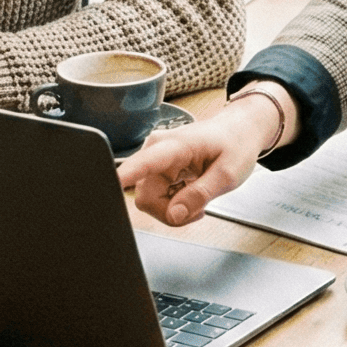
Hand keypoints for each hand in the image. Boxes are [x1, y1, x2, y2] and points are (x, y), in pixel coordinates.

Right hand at [117, 93, 287, 226]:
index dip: (124, 176)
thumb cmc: (235, 145)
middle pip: (145, 197)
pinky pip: (154, 198)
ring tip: (197, 198)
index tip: (108, 185)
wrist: (238, 132)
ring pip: (149, 201)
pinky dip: (173, 203)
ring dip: (173, 208)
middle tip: (197, 208)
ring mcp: (154, 160)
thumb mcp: (227, 175)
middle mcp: (156, 150)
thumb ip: (199, 195)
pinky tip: (189, 194)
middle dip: (170, 212)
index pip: (142, 163)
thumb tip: (174, 215)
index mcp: (174, 146)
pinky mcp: (155, 169)